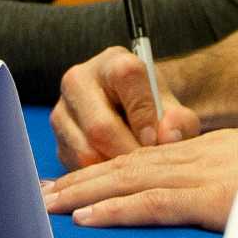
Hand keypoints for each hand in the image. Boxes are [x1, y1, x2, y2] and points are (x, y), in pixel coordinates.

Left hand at [40, 125, 237, 230]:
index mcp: (214, 154)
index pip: (147, 161)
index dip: (107, 171)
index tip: (75, 184)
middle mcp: (201, 158)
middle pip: (126, 166)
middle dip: (80, 180)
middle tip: (38, 195)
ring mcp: (207, 175)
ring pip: (129, 181)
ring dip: (82, 194)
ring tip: (44, 207)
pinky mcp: (216, 197)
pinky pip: (156, 204)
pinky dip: (117, 210)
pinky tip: (87, 219)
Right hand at [51, 46, 200, 170]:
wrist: (130, 112)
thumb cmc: (153, 108)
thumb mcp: (173, 108)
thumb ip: (179, 120)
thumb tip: (168, 137)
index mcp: (112, 62)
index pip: (126, 77)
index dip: (144, 112)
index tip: (156, 138)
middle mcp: (78, 80)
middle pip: (100, 126)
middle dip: (129, 152)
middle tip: (149, 166)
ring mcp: (62, 111)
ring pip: (86, 151)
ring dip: (114, 168)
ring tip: (135, 168)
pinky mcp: (57, 140)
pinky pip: (76, 167)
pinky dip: (101, 175)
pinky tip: (118, 169)